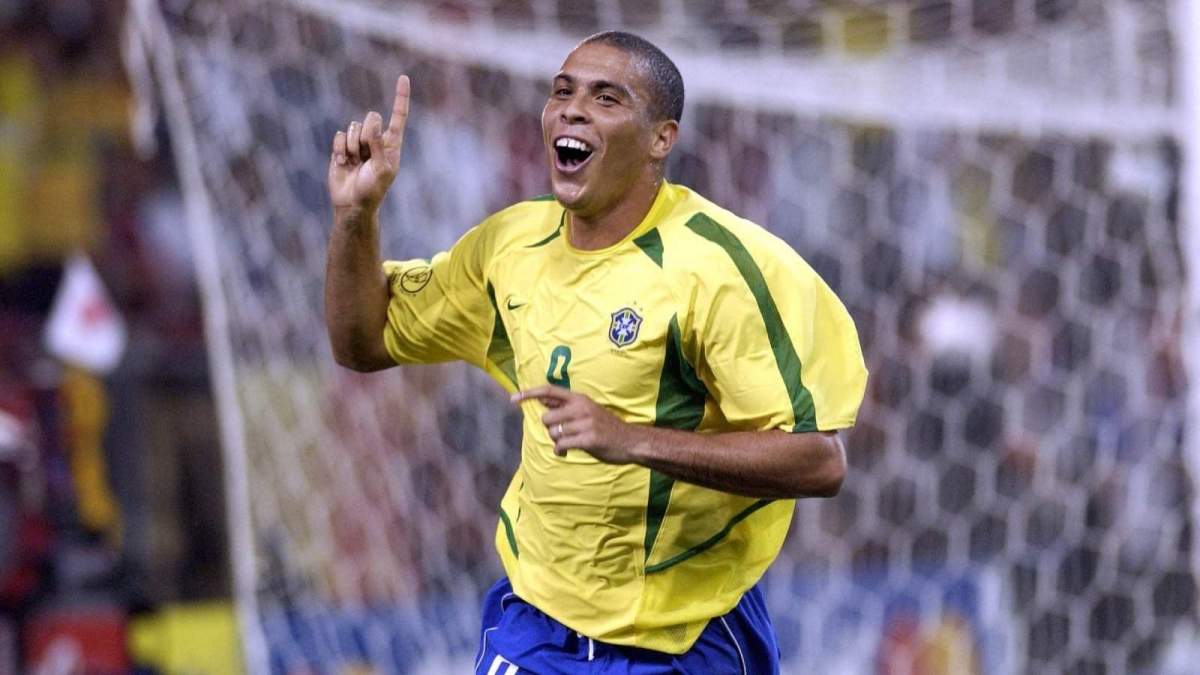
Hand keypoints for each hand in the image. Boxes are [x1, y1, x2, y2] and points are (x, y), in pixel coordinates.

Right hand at [328, 75, 409, 213]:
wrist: (352, 204)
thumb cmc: (372, 190)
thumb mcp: (381, 169)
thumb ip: (378, 144)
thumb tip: (372, 122)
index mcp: (391, 144)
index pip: (398, 116)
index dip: (400, 97)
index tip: (403, 77)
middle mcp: (375, 140)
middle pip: (370, 118)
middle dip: (366, 135)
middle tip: (366, 157)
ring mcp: (358, 143)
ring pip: (352, 127)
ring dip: (352, 146)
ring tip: (355, 163)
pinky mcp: (341, 147)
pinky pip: (339, 135)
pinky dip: (340, 150)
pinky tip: (344, 164)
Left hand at [511, 385, 641, 462]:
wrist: (631, 441)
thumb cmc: (606, 427)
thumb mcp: (587, 410)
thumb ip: (565, 406)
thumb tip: (541, 399)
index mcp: (579, 399)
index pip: (549, 391)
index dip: (529, 394)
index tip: (513, 399)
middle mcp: (581, 407)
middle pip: (546, 418)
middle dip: (550, 429)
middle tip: (562, 435)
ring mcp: (586, 423)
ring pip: (553, 433)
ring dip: (557, 442)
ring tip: (568, 444)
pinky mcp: (589, 439)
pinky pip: (561, 445)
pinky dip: (561, 451)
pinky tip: (568, 452)